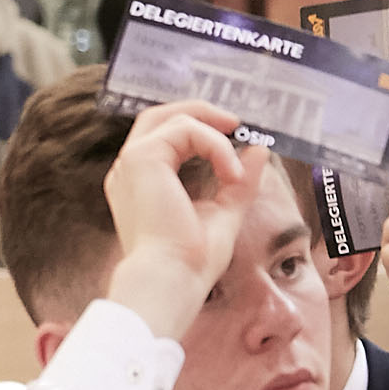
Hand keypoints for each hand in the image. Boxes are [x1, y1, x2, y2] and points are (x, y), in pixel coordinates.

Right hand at [101, 100, 260, 340]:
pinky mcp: (142, 159)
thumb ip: (239, 180)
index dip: (200, 131)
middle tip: (236, 124)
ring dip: (213, 132)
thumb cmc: (191, 258)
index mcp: (141, 183)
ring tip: (237, 161)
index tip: (235, 139)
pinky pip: (184, 130)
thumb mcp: (225, 211)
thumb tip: (259, 149)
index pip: (164, 138)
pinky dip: (215, 146)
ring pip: (171, 118)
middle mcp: (130, 170)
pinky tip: (231, 175)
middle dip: (199, 112)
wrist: (172, 277)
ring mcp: (131, 163)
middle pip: (158, 116)